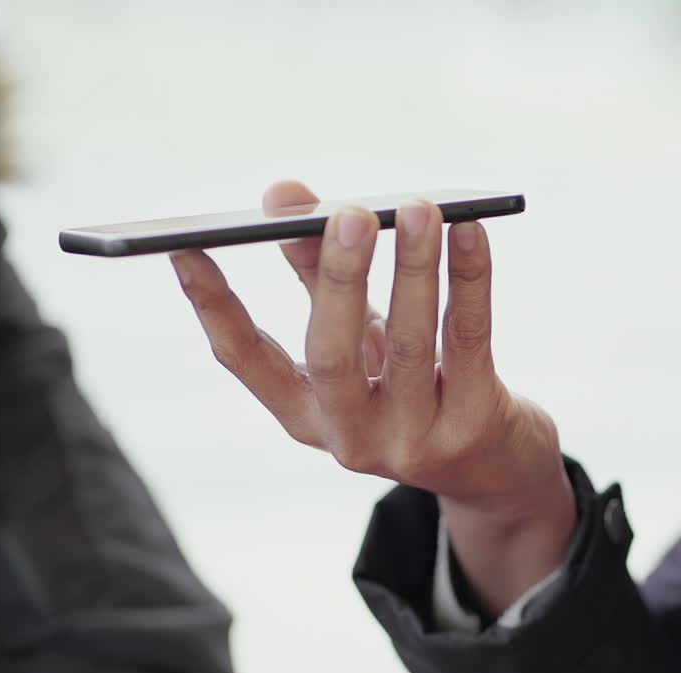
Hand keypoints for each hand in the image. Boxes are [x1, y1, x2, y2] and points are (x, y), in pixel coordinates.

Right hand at [172, 181, 574, 613]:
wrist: (496, 470)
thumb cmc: (415, 385)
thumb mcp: (363, 339)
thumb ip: (319, 272)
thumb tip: (283, 194)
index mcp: (307, 415)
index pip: (245, 361)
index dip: (214, 306)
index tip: (183, 248)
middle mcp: (351, 436)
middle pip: (331, 355)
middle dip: (338, 279)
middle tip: (348, 212)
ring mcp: (413, 440)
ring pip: (408, 345)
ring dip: (413, 268)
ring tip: (418, 207)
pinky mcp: (473, 427)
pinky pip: (469, 341)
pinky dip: (470, 282)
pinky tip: (470, 231)